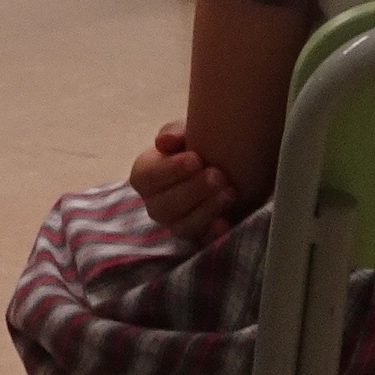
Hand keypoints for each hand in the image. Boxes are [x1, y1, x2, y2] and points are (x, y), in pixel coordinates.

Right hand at [127, 122, 244, 244]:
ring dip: (206, 209)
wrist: (225, 164)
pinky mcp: (197, 237)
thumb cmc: (197, 145)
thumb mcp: (185, 131)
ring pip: (182, 226)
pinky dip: (212, 234)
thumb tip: (164, 142)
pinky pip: (201, 242)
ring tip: (230, 192)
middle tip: (218, 175)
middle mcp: (156, 204)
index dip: (170, 170)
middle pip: (164, 206)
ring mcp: (175, 223)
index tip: (196, 159)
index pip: (147, 178)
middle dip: (193, 190)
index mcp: (145, 176)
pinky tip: (226, 222)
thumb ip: (174, 132)